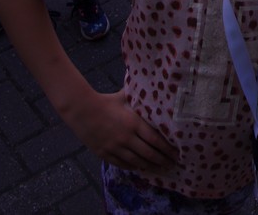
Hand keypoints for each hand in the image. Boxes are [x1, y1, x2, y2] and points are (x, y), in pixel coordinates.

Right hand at [65, 90, 179, 170]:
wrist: (81, 109)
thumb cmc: (106, 101)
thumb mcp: (125, 98)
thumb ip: (139, 98)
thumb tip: (152, 89)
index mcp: (134, 123)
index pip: (155, 140)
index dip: (167, 149)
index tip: (176, 153)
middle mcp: (126, 138)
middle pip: (149, 154)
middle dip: (162, 160)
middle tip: (172, 164)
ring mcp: (115, 147)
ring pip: (137, 162)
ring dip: (150, 166)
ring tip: (159, 168)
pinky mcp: (105, 153)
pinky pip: (122, 164)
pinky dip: (133, 167)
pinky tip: (140, 167)